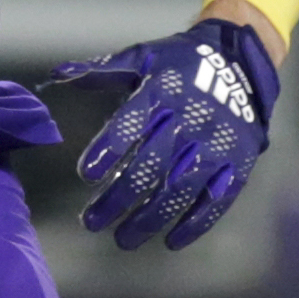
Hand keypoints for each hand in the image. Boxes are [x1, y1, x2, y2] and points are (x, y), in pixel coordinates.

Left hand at [49, 18, 276, 250]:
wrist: (241, 64)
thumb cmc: (179, 63)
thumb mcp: (141, 56)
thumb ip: (100, 69)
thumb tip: (57, 75)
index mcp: (161, 93)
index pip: (130, 125)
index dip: (108, 149)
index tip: (86, 175)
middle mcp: (189, 122)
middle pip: (151, 166)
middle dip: (120, 197)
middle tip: (91, 222)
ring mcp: (216, 146)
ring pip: (180, 188)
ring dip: (151, 218)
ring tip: (123, 239)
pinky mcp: (238, 164)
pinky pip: (218, 198)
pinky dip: (196, 223)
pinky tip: (171, 241)